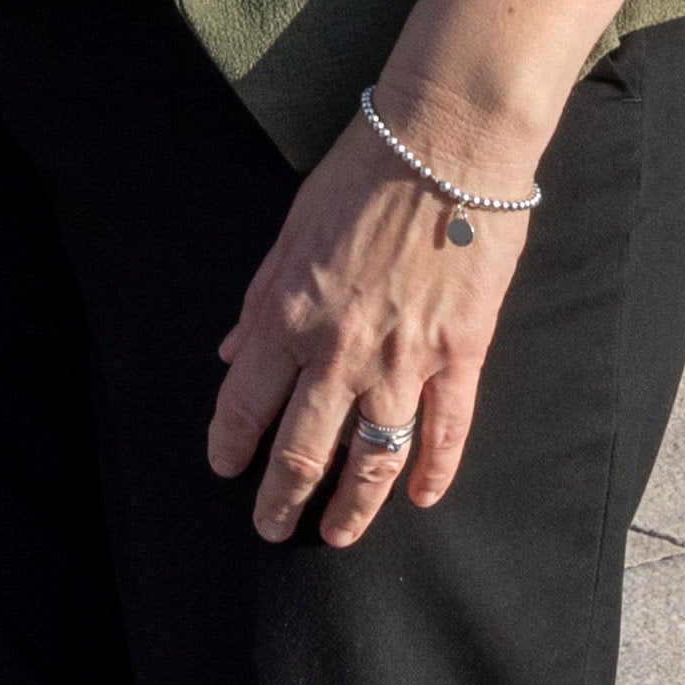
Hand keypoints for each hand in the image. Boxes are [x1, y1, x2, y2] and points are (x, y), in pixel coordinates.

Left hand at [207, 94, 542, 546]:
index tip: (223, 470)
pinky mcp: (461, 354)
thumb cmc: (359, 177)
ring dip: (353, 505)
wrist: (445, 148)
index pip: (244, 403)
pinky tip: (420, 499)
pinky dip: (433, 471)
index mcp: (287, 315)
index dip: (230, 445)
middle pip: (304, 448)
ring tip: (337, 536)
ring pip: (373, 456)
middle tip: (269, 528)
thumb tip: (230, 354)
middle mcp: (340, 349)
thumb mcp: (287, 232)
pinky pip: (446, 430)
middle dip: (281, 498)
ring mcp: (404, 358)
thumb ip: (258, 301)